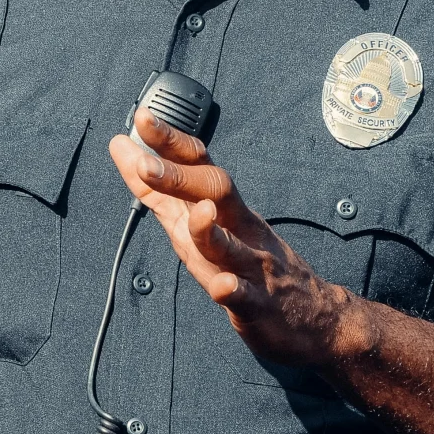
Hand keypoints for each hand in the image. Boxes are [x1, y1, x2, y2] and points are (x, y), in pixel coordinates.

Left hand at [106, 111, 360, 368]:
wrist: (311, 316)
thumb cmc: (244, 261)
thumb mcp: (195, 223)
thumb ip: (157, 189)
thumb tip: (121, 146)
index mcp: (223, 207)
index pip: (198, 164)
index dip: (170, 142)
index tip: (142, 118)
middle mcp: (240, 227)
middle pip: (216, 192)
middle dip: (179, 177)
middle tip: (145, 164)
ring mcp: (252, 265)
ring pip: (232, 244)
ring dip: (211, 230)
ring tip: (197, 213)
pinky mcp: (258, 304)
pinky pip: (246, 295)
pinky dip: (233, 289)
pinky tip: (222, 286)